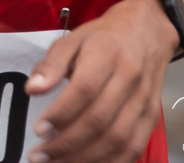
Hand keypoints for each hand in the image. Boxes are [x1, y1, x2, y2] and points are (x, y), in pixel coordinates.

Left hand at [25, 0, 179, 162]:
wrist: (147, 34)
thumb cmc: (102, 38)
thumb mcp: (72, 39)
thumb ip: (51, 64)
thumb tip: (32, 89)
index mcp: (107, 54)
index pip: (84, 89)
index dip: (61, 113)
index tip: (38, 129)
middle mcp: (129, 79)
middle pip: (99, 120)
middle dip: (66, 144)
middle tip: (39, 156)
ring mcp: (144, 101)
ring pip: (117, 139)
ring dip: (85, 158)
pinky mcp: (152, 118)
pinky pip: (134, 148)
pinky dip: (110, 162)